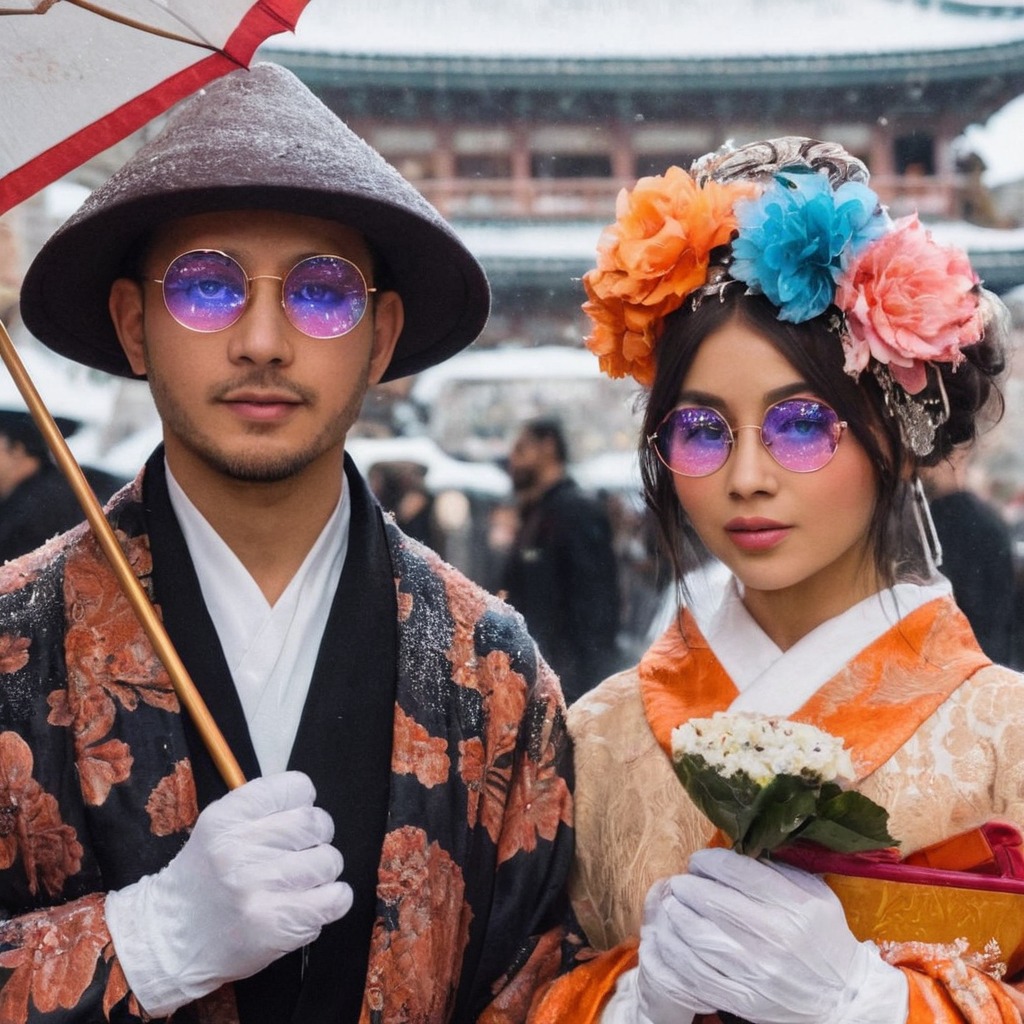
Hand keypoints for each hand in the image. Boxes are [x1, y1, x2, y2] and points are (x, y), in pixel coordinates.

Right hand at [105, 771, 352, 1016]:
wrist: (170, 941)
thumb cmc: (204, 879)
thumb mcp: (218, 828)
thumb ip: (261, 810)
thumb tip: (308, 804)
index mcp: (227, 818)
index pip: (297, 787)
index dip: (303, 803)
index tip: (292, 821)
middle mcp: (241, 849)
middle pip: (317, 823)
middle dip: (316, 838)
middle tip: (299, 854)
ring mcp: (259, 888)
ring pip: (329, 861)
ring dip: (322, 872)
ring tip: (299, 884)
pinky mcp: (277, 925)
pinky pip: (337, 899)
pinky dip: (334, 899)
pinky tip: (312, 904)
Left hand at [638, 848, 905, 1023]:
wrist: (842, 998)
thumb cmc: (825, 937)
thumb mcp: (815, 894)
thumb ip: (779, 869)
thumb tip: (739, 847)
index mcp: (793, 905)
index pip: (736, 871)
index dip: (708, 861)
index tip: (698, 861)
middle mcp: (775, 936)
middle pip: (711, 900)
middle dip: (686, 886)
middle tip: (680, 882)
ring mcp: (758, 970)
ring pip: (698, 936)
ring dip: (677, 915)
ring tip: (672, 906)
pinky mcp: (745, 998)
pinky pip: (697, 973)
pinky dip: (677, 952)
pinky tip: (673, 939)